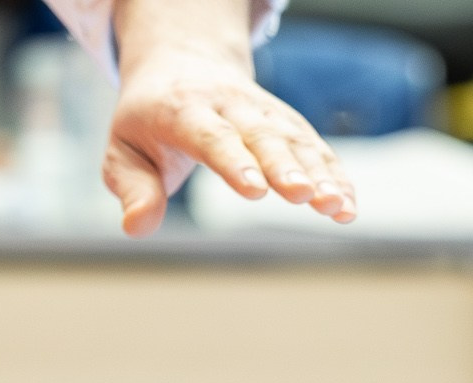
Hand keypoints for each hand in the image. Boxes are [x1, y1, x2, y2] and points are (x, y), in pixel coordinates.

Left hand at [106, 33, 355, 235]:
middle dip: (285, 166)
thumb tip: (137, 227)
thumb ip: (132, 188)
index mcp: (184, 110)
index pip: (212, 136)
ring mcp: (265, 113)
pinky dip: (335, 176)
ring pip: (296, 142)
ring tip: (337, 208)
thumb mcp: (123, 150)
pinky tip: (349, 207)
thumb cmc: (148, 119)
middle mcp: (231, 106)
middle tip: (305, 196)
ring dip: (320, 174)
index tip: (255, 190)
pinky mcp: (288, 125)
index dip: (234, 162)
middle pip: (262, 137)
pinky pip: (316, 149)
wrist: (183, 64)